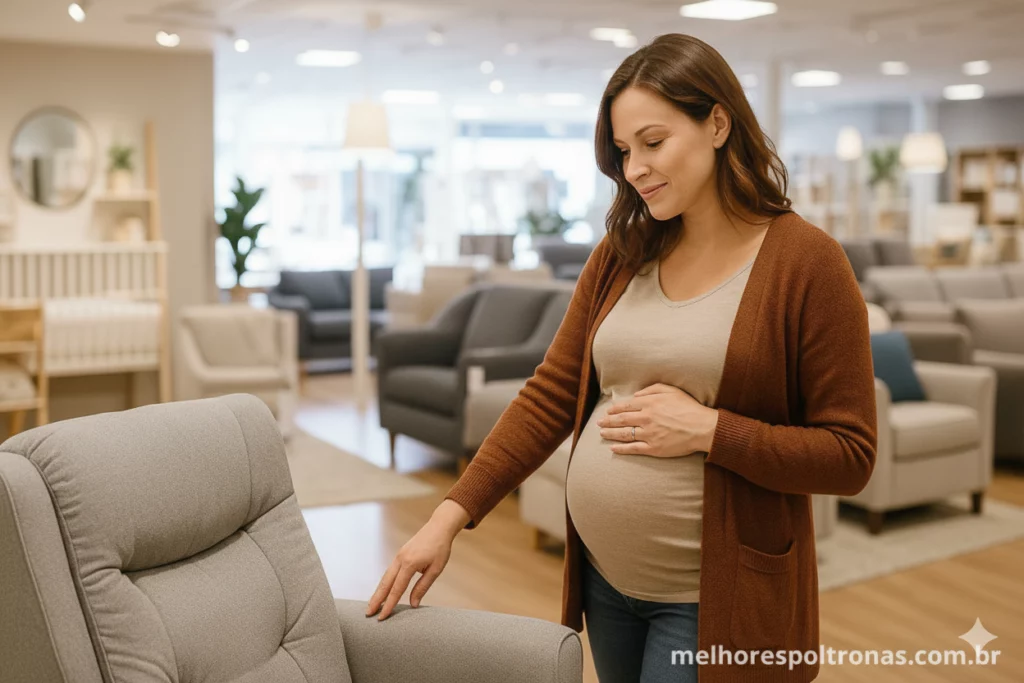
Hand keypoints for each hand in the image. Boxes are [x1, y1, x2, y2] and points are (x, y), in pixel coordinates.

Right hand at [366, 500, 468, 620]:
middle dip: (376, 599)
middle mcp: (400, 559)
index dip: (389, 604)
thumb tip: (413, 604)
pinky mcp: (400, 555)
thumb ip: (422, 587)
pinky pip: (390, 571)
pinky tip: (382, 590)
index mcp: (409, 563)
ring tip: (372, 605)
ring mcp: (398, 556)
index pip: (396, 589)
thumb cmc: (440, 548)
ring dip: (378, 591)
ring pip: (385, 577)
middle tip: (368, 613)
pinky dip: (384, 583)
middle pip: (385, 583)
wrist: (439, 527)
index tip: (382, 617)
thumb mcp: (435, 569)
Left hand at [596, 383, 717, 457]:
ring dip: (611, 434)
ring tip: (602, 434)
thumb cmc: (689, 407)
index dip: (615, 410)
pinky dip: (622, 449)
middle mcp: (646, 418)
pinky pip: (634, 448)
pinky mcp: (654, 448)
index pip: (626, 406)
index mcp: (649, 404)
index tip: (607, 412)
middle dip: (608, 422)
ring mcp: (649, 434)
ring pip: (624, 434)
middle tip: (599, 423)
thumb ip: (651, 390)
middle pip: (622, 420)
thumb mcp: (671, 390)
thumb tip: (635, 396)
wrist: (702, 427)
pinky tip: (613, 448)